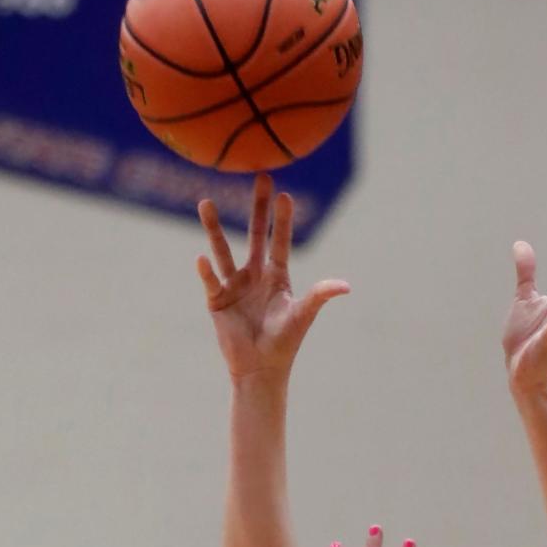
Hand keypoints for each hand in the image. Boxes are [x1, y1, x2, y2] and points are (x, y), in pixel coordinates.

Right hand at [197, 174, 349, 382]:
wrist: (260, 369)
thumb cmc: (284, 343)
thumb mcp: (302, 316)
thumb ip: (319, 296)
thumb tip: (346, 287)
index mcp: (276, 276)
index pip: (279, 241)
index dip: (281, 219)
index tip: (283, 193)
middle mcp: (254, 275)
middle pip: (254, 234)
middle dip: (256, 207)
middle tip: (259, 177)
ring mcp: (234, 286)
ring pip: (223, 250)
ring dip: (214, 228)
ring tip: (206, 203)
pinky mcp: (217, 300)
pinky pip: (211, 281)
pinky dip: (206, 270)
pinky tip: (201, 257)